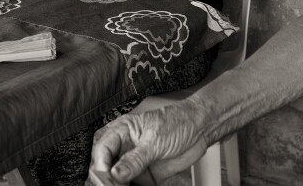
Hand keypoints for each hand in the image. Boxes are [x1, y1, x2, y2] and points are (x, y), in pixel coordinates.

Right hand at [89, 103, 208, 185]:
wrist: (200, 129)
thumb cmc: (178, 122)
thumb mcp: (154, 140)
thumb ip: (135, 159)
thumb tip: (116, 173)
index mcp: (122, 132)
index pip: (102, 150)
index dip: (102, 166)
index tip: (108, 178)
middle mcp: (125, 149)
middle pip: (107, 169)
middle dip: (108, 181)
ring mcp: (135, 164)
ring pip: (118, 181)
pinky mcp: (146, 177)